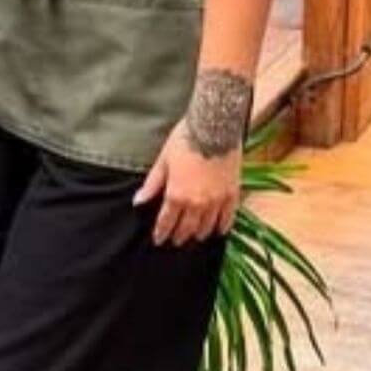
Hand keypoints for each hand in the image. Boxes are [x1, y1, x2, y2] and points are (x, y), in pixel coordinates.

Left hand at [133, 118, 242, 245]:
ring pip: (207, 226)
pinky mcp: (232, 194)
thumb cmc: (185, 141)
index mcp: (177, 195)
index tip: (159, 240)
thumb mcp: (163, 161)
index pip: (167, 221)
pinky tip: (219, 230)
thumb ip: (152, 184)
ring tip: (195, 237)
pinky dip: (222, 226)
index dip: (162, 232)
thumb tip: (138, 201)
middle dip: (179, 236)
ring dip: (199, 233)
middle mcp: (197, 203)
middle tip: (176, 241)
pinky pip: (228, 217)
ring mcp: (216, 200)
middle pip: (187, 227)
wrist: (214, 129)